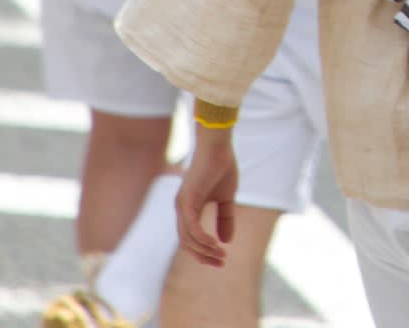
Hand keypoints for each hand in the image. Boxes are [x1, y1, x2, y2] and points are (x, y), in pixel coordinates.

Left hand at [176, 127, 238, 266]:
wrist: (218, 146)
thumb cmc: (221, 167)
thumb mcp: (227, 198)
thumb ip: (225, 218)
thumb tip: (226, 241)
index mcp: (188, 209)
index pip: (190, 239)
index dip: (204, 252)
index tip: (221, 260)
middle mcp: (181, 209)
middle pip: (186, 243)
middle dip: (203, 256)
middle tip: (221, 262)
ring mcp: (182, 205)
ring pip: (187, 238)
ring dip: (204, 250)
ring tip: (221, 254)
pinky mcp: (187, 200)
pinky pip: (190, 227)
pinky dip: (202, 238)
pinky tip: (215, 243)